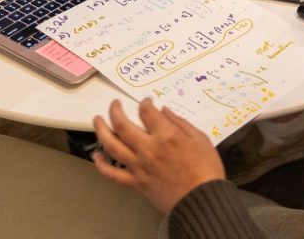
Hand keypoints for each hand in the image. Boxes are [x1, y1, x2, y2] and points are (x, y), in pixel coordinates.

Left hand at [93, 98, 224, 213]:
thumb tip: (165, 111)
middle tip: (114, 105)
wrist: (201, 200)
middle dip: (115, 110)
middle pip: (122, 124)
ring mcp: (139, 166)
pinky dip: (101, 165)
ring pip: (112, 145)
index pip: (146, 112)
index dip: (144, 103)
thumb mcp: (200, 139)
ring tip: (97, 121)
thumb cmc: (206, 171)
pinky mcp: (136, 182)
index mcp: (166, 135)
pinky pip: (113, 174)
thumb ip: (180, 123)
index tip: (146, 103)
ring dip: (101, 130)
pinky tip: (97, 157)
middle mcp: (148, 149)